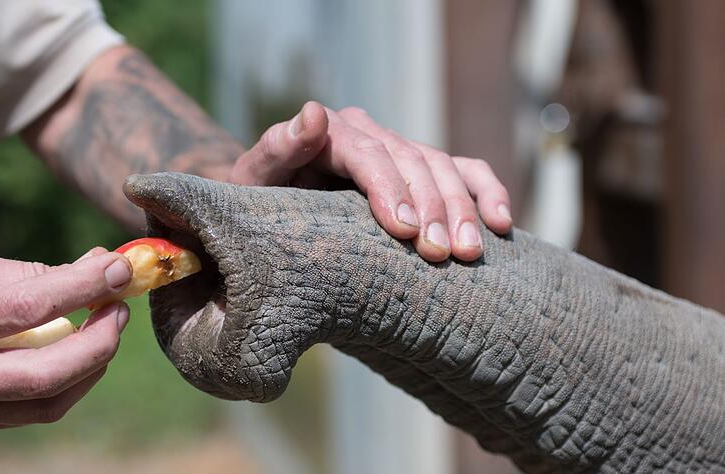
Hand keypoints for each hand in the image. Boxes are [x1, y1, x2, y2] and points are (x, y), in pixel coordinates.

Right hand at [0, 246, 131, 434]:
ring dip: (92, 364)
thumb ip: (25, 274)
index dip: (84, 287)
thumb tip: (94, 270)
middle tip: (120, 306)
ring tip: (106, 326)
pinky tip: (79, 351)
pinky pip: (34, 411)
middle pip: (47, 374)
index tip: (120, 268)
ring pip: (48, 402)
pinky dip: (68, 381)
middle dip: (99, 341)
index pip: (27, 308)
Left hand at [229, 102, 512, 261]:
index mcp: (331, 132)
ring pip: (443, 168)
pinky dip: (487, 193)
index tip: (404, 231)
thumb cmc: (262, 202)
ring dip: (462, 210)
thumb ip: (276, 149)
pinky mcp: (422, 172)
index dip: (389, 189)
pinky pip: (465, 172)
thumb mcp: (254, 181)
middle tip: (440, 254)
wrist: (276, 213)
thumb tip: (313, 113)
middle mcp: (371, 134)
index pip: (369, 154)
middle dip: (431, 207)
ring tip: (470, 251)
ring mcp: (400, 150)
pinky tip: (503, 224)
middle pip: (412, 162)